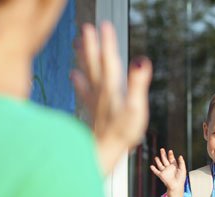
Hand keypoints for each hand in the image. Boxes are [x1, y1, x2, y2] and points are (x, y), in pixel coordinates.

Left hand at [72, 21, 151, 171]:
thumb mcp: (136, 109)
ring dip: (83, 57)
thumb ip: (138, 84)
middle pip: (94, 63)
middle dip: (91, 45)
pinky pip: (84, 91)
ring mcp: (95, 102)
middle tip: (86, 27)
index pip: (110, 60)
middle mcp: (101, 92)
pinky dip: (78, 80)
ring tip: (77, 42)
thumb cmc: (121, 134)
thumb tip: (141, 60)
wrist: (102, 154)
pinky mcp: (93, 111)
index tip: (104, 25)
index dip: (107, 42)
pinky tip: (73, 74)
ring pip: (87, 73)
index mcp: (112, 88)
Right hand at [149, 148, 186, 190]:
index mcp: (174, 166)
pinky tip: (151, 166)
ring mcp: (164, 171)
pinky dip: (153, 169)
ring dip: (158, 161)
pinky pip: (156, 171)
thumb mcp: (183, 169)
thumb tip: (180, 156)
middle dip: (163, 154)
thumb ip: (181, 162)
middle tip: (162, 149)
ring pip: (160, 165)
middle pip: (165, 160)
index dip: (170, 155)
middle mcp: (169, 168)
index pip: (171, 159)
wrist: (176, 186)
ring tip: (156, 157)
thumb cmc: (181, 179)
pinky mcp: (161, 175)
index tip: (170, 151)